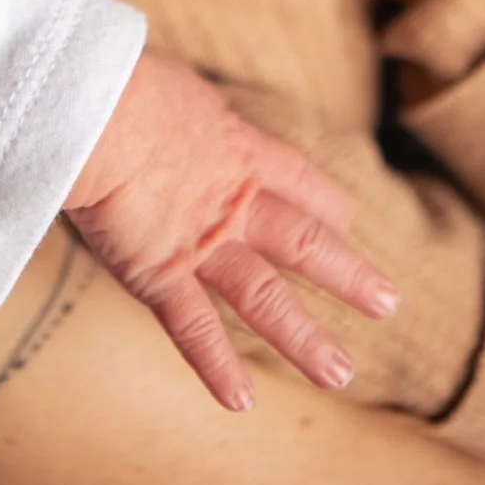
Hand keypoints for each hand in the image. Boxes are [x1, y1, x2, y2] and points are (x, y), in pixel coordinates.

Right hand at [65, 50, 397, 411]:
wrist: (96, 110)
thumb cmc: (124, 82)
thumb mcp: (178, 85)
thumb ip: (189, 109)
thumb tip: (179, 103)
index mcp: (240, 147)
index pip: (301, 181)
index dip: (328, 207)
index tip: (346, 226)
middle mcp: (235, 201)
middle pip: (306, 242)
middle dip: (349, 275)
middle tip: (388, 304)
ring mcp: (203, 243)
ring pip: (266, 298)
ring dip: (305, 339)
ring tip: (340, 374)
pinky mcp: (160, 273)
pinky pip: (195, 329)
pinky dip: (217, 367)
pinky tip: (241, 402)